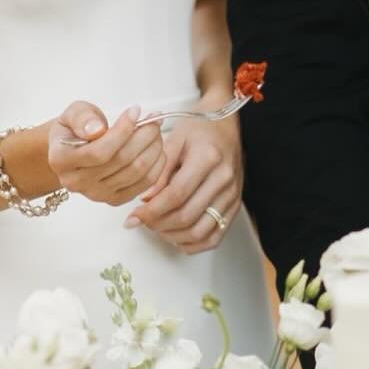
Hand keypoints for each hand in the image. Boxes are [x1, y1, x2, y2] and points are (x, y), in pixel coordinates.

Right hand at [48, 102, 166, 206]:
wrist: (74, 150)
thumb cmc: (76, 129)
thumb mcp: (73, 114)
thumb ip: (82, 117)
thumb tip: (97, 129)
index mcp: (61, 160)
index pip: (99, 151)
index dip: (122, 130)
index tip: (135, 111)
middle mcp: (76, 182)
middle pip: (121, 161)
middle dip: (144, 136)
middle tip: (153, 119)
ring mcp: (96, 194)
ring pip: (135, 172)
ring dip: (153, 148)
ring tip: (155, 130)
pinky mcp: (114, 199)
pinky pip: (143, 184)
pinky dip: (156, 164)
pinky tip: (156, 148)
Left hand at [126, 113, 242, 252]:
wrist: (226, 125)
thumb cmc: (199, 129)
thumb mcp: (173, 141)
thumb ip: (159, 172)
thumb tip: (146, 201)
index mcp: (208, 158)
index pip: (176, 195)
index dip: (151, 211)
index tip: (134, 217)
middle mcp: (224, 178)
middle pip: (187, 216)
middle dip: (158, 224)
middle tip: (142, 221)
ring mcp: (232, 194)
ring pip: (200, 231)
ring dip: (174, 236)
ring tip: (157, 227)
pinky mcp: (235, 205)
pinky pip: (215, 236)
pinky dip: (194, 243)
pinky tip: (177, 236)